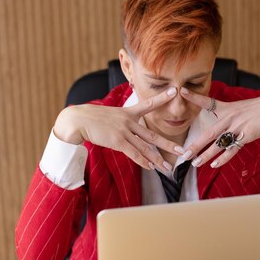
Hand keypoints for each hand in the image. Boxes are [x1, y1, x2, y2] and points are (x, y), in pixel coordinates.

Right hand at [54, 87, 184, 170]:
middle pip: (152, 135)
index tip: (175, 91)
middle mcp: (129, 121)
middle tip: (182, 150)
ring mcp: (124, 131)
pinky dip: (143, 161)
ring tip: (167, 167)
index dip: (162, 98)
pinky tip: (151, 168)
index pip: (149, 104)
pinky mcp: (117, 141)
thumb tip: (127, 129)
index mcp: (128, 112)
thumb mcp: (109, 115)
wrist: (77, 120)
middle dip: (168, 144)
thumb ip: (121, 121)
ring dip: (156, 159)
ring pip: (145, 147)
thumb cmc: (91, 118)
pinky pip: (133, 153)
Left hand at [179, 87, 259, 167]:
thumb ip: (229, 115)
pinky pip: (232, 149)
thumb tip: (220, 125)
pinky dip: (223, 158)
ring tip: (195, 163)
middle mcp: (230, 117)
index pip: (208, 102)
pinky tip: (214, 164)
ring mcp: (238, 127)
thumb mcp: (242, 108)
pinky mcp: (246, 135)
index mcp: (228, 108)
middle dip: (195, 145)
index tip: (182, 92)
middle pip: (209, 133)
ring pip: (218, 144)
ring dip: (205, 155)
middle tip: (183, 154)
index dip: (195, 97)